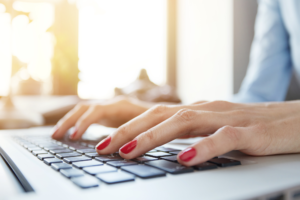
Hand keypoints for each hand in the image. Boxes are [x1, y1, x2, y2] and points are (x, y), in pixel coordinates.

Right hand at [51, 97, 152, 139]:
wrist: (169, 114)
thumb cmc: (161, 120)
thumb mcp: (149, 124)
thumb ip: (134, 131)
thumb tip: (116, 145)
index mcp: (123, 105)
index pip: (97, 110)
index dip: (85, 123)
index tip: (74, 137)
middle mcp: (115, 104)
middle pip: (86, 108)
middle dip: (70, 121)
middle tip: (57, 136)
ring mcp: (112, 108)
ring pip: (86, 110)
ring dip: (71, 121)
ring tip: (58, 135)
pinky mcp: (111, 114)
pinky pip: (90, 115)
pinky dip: (79, 123)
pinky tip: (73, 133)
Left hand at [95, 100, 299, 165]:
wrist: (294, 120)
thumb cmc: (252, 126)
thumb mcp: (214, 127)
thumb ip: (192, 133)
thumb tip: (167, 147)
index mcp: (198, 110)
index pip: (156, 115)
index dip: (128, 128)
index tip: (104, 143)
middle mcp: (207, 109)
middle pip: (161, 115)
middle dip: (129, 131)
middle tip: (102, 148)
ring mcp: (227, 118)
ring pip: (184, 122)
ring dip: (153, 136)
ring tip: (128, 151)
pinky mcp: (249, 131)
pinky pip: (224, 138)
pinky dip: (203, 148)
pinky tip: (185, 159)